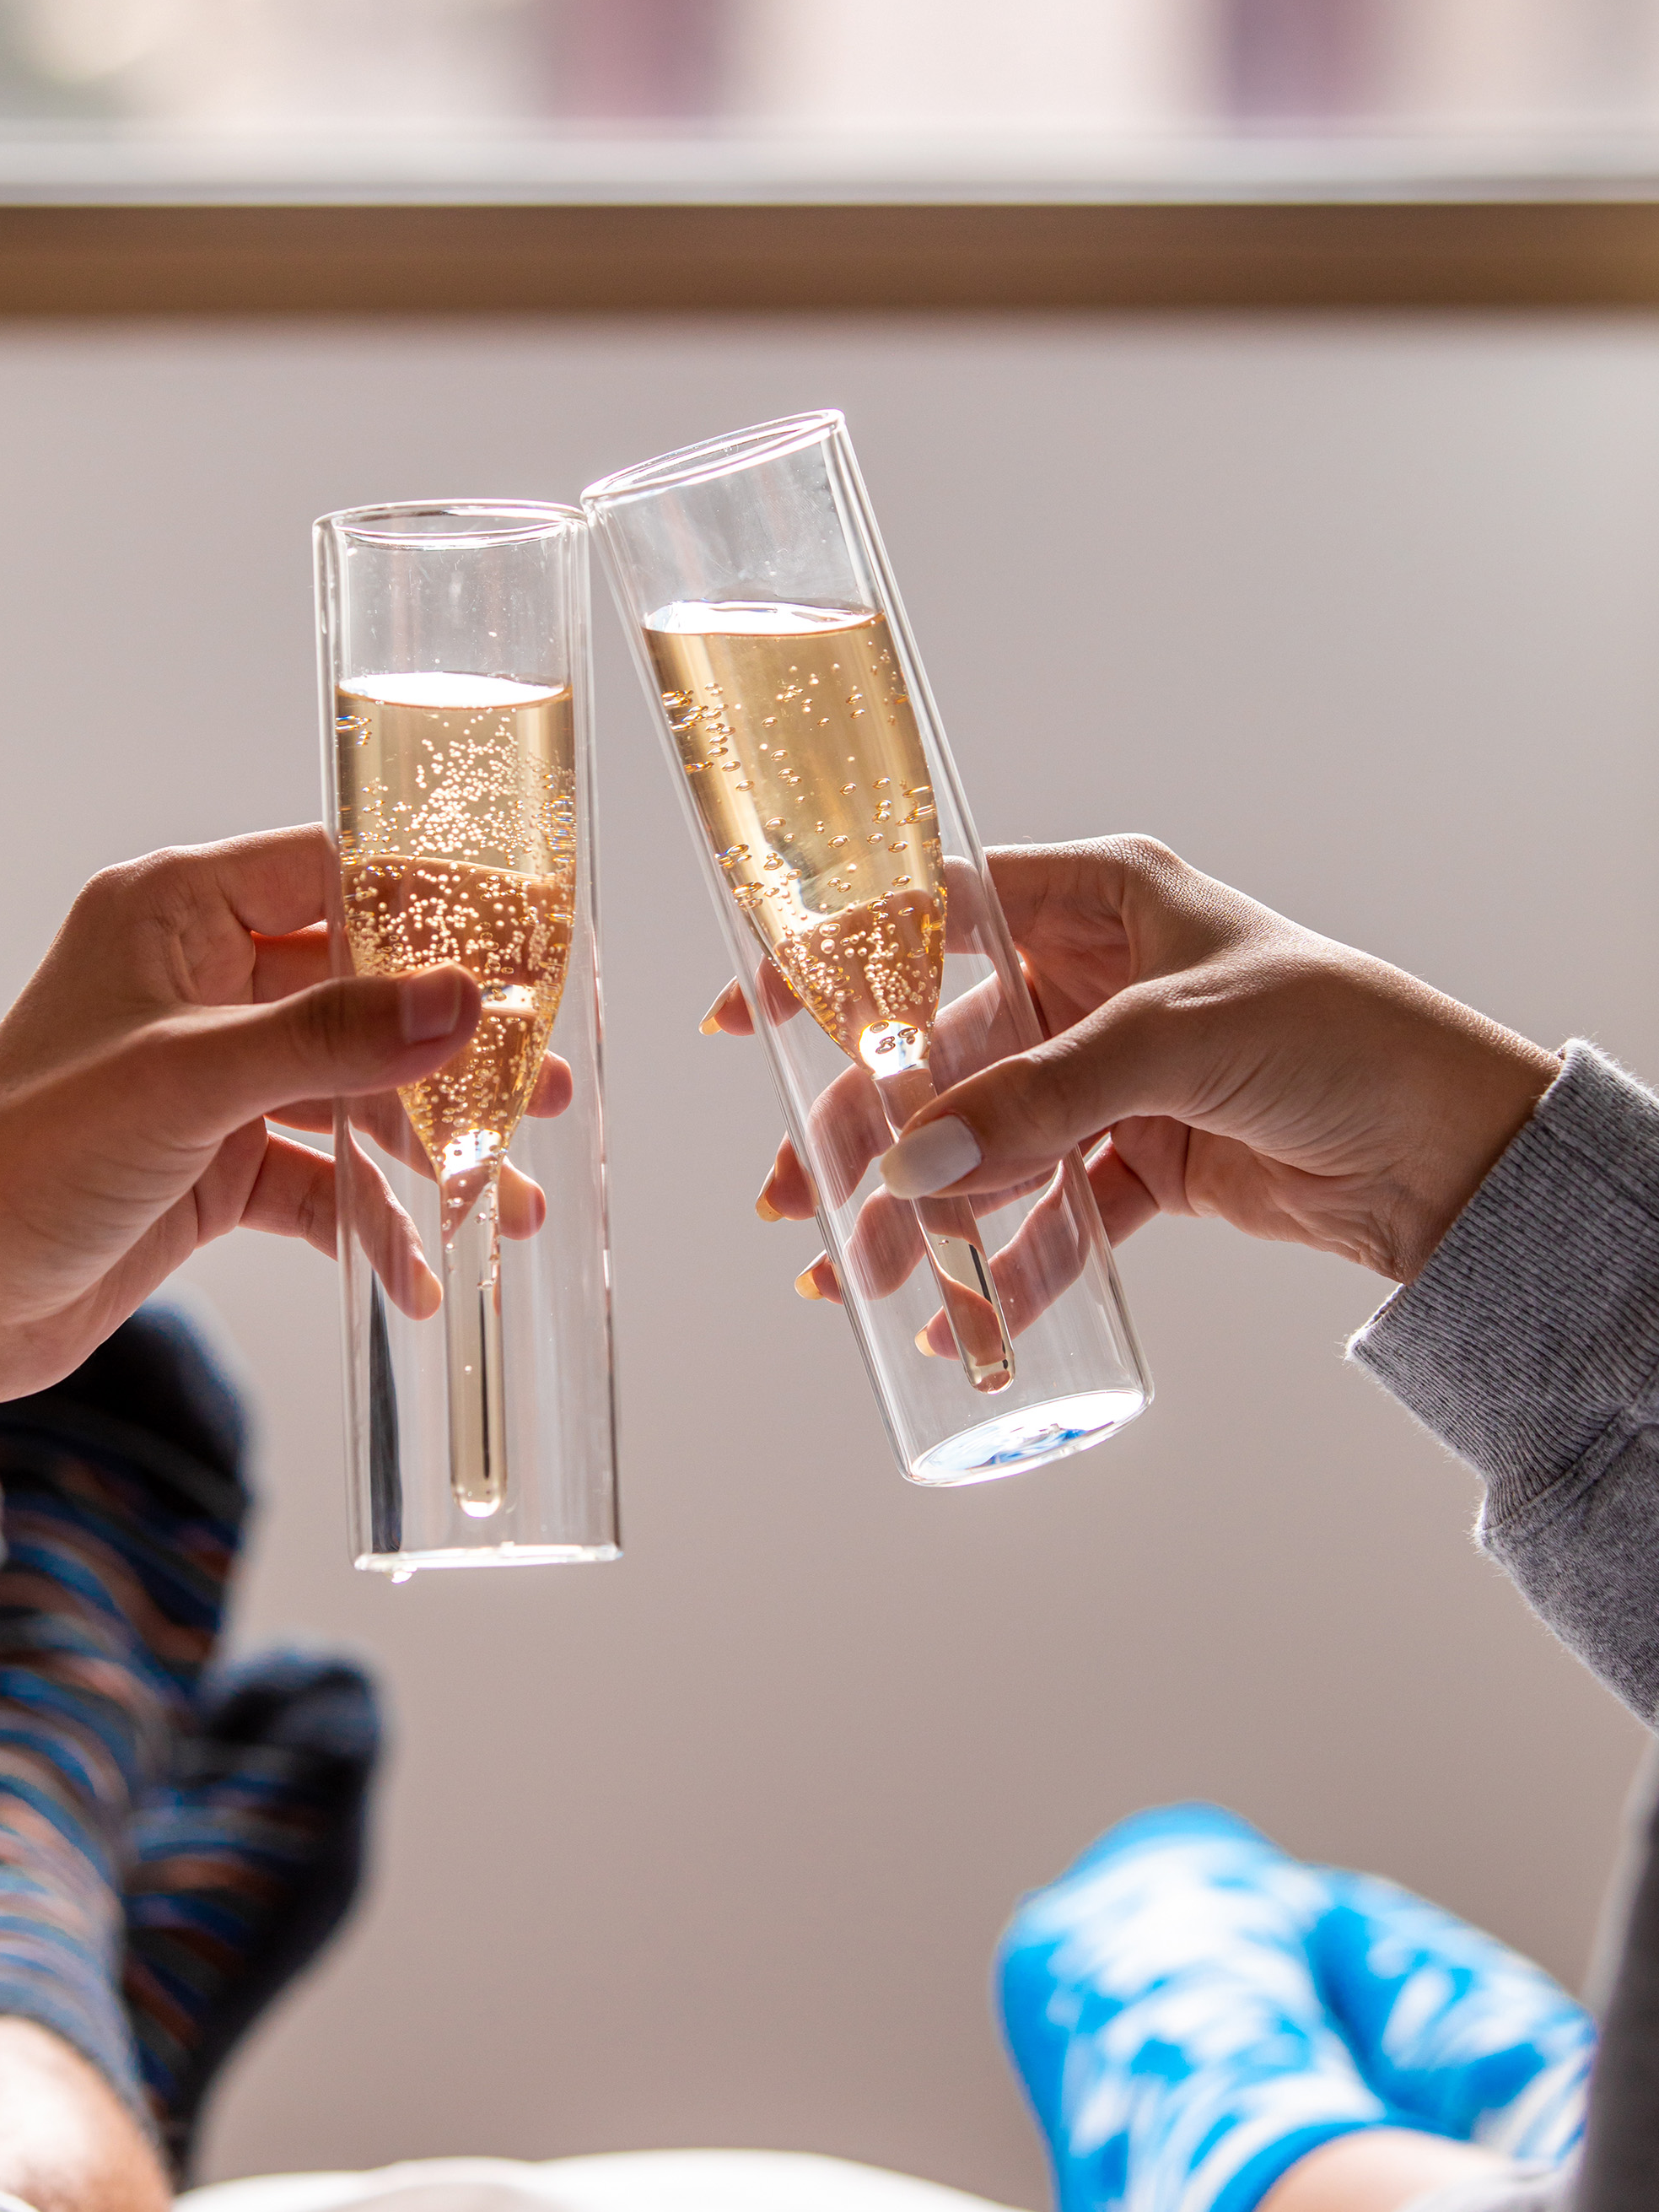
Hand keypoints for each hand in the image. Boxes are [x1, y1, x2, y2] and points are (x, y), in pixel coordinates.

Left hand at [0, 827, 567, 1420]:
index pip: (333, 875)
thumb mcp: (187, 1083)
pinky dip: (371, 1222)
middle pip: (362, 991)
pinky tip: (417, 1275)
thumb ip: (330, 1038)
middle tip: (540, 1090)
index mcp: (174, 914)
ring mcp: (211, 1076)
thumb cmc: (26, 1160)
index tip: (523, 954)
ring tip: (512, 1204)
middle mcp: (199, 982)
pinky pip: (322, 1176)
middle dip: (450, 1054)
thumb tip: (462, 1003)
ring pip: (352, 1092)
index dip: (433, 910)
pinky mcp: (215, 1162)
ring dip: (428, 1151)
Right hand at [717, 837, 1557, 1292]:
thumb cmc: (1346, 1039)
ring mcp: (1116, 1073)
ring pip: (987, 1137)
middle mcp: (1097, 978)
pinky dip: (1005, 1262)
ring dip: (924, 1205)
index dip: (839, 957)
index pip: (936, 909)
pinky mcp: (1145, 1158)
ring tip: (855, 1272)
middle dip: (869, 1126)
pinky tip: (958, 1312)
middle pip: (944, 1048)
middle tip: (800, 1193)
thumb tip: (919, 1156)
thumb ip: (1043, 1098)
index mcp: (1102, 898)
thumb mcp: (1179, 1041)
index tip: (751, 1010)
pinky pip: (1049, 1210)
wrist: (1459, 1155)